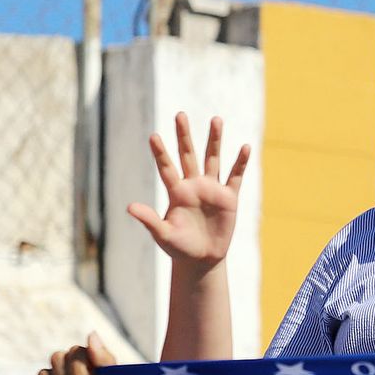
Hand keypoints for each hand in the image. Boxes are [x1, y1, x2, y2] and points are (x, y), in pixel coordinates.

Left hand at [129, 113, 249, 268]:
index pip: (166, 168)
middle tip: (179, 115)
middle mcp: (193, 186)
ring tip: (215, 119)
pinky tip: (244, 148)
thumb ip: (149, 220)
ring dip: (214, 140)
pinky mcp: (228, 199)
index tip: (153, 136)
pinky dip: (240, 163)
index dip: (160, 153)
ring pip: (213, 159)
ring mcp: (211, 190)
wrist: (202, 259)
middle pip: (188, 155)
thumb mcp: (163, 234)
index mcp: (176, 192)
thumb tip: (129, 207)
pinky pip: (235, 177)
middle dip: (184, 136)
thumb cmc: (179, 248)